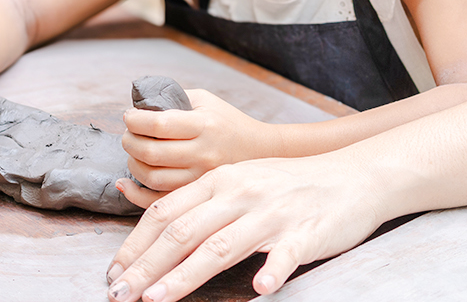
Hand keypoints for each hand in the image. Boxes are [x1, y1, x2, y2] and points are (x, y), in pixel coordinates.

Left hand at [106, 153, 386, 300]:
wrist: (352, 176)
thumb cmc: (290, 185)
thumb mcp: (242, 181)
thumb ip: (204, 202)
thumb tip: (159, 232)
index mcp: (221, 180)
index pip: (166, 212)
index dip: (135, 245)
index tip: (114, 273)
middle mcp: (241, 192)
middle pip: (183, 231)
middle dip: (146, 267)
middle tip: (120, 295)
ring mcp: (274, 213)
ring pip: (221, 246)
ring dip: (184, 276)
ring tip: (156, 300)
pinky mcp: (306, 232)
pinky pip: (285, 254)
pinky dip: (271, 271)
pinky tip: (259, 289)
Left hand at [122, 90, 275, 191]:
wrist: (260, 150)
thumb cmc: (227, 122)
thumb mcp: (205, 100)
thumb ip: (173, 99)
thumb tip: (138, 105)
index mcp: (204, 125)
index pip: (158, 124)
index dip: (134, 121)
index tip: (129, 116)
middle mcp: (202, 153)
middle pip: (151, 153)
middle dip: (129, 142)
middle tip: (128, 135)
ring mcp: (200, 177)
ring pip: (152, 178)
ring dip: (132, 165)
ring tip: (135, 154)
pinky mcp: (197, 194)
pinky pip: (159, 201)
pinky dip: (136, 194)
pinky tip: (126, 182)